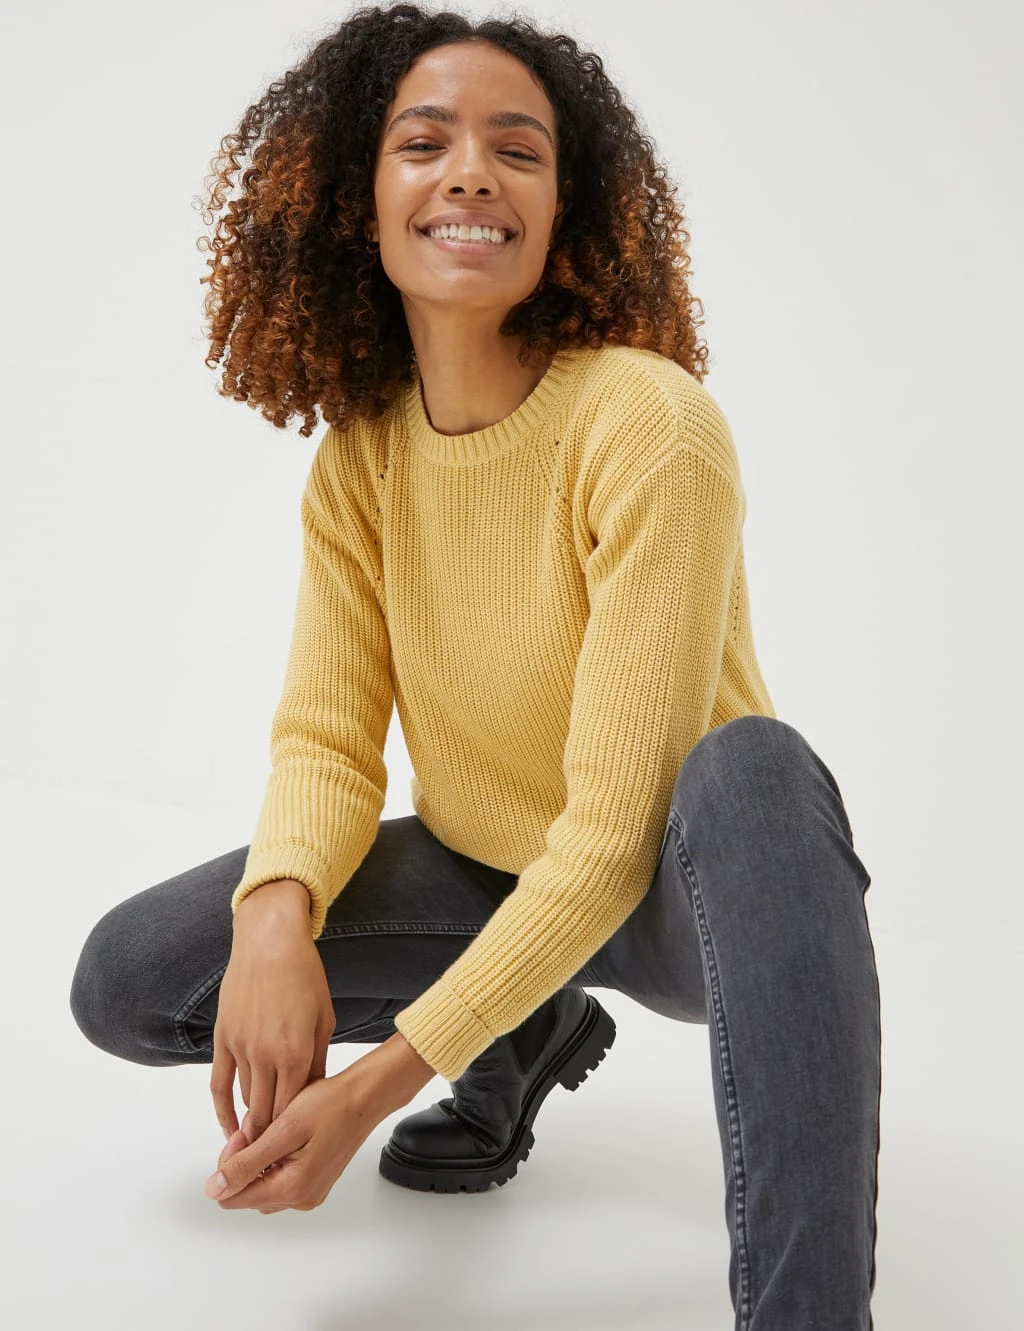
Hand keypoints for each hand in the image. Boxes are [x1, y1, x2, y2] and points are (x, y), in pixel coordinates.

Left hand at [202, 1036, 435, 1212]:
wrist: (365, 1097)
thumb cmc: (331, 1106)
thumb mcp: (282, 1130)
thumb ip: (246, 1163)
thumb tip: (214, 1189)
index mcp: (291, 1189)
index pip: (232, 1195)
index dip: (230, 1162)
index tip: (247, 1132)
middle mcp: (301, 1199)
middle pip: (247, 1192)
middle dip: (245, 1159)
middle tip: (261, 1125)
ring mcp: (310, 1193)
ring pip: (263, 1185)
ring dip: (259, 1159)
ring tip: (274, 1127)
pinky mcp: (315, 1183)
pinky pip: (281, 1179)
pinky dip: (275, 1159)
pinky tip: (286, 1135)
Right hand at [210, 882, 334, 1144]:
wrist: (270, 942)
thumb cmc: (304, 977)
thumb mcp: (324, 1020)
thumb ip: (316, 1062)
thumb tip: (312, 1097)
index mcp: (298, 1053)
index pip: (294, 1111)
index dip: (293, 1137)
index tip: (295, 1156)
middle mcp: (268, 1055)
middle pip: (266, 1115)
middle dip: (269, 1144)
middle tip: (271, 1167)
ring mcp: (242, 1048)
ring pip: (243, 1103)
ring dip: (248, 1129)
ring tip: (253, 1154)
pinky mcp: (224, 1039)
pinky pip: (219, 1084)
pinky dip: (222, 1111)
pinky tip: (228, 1129)